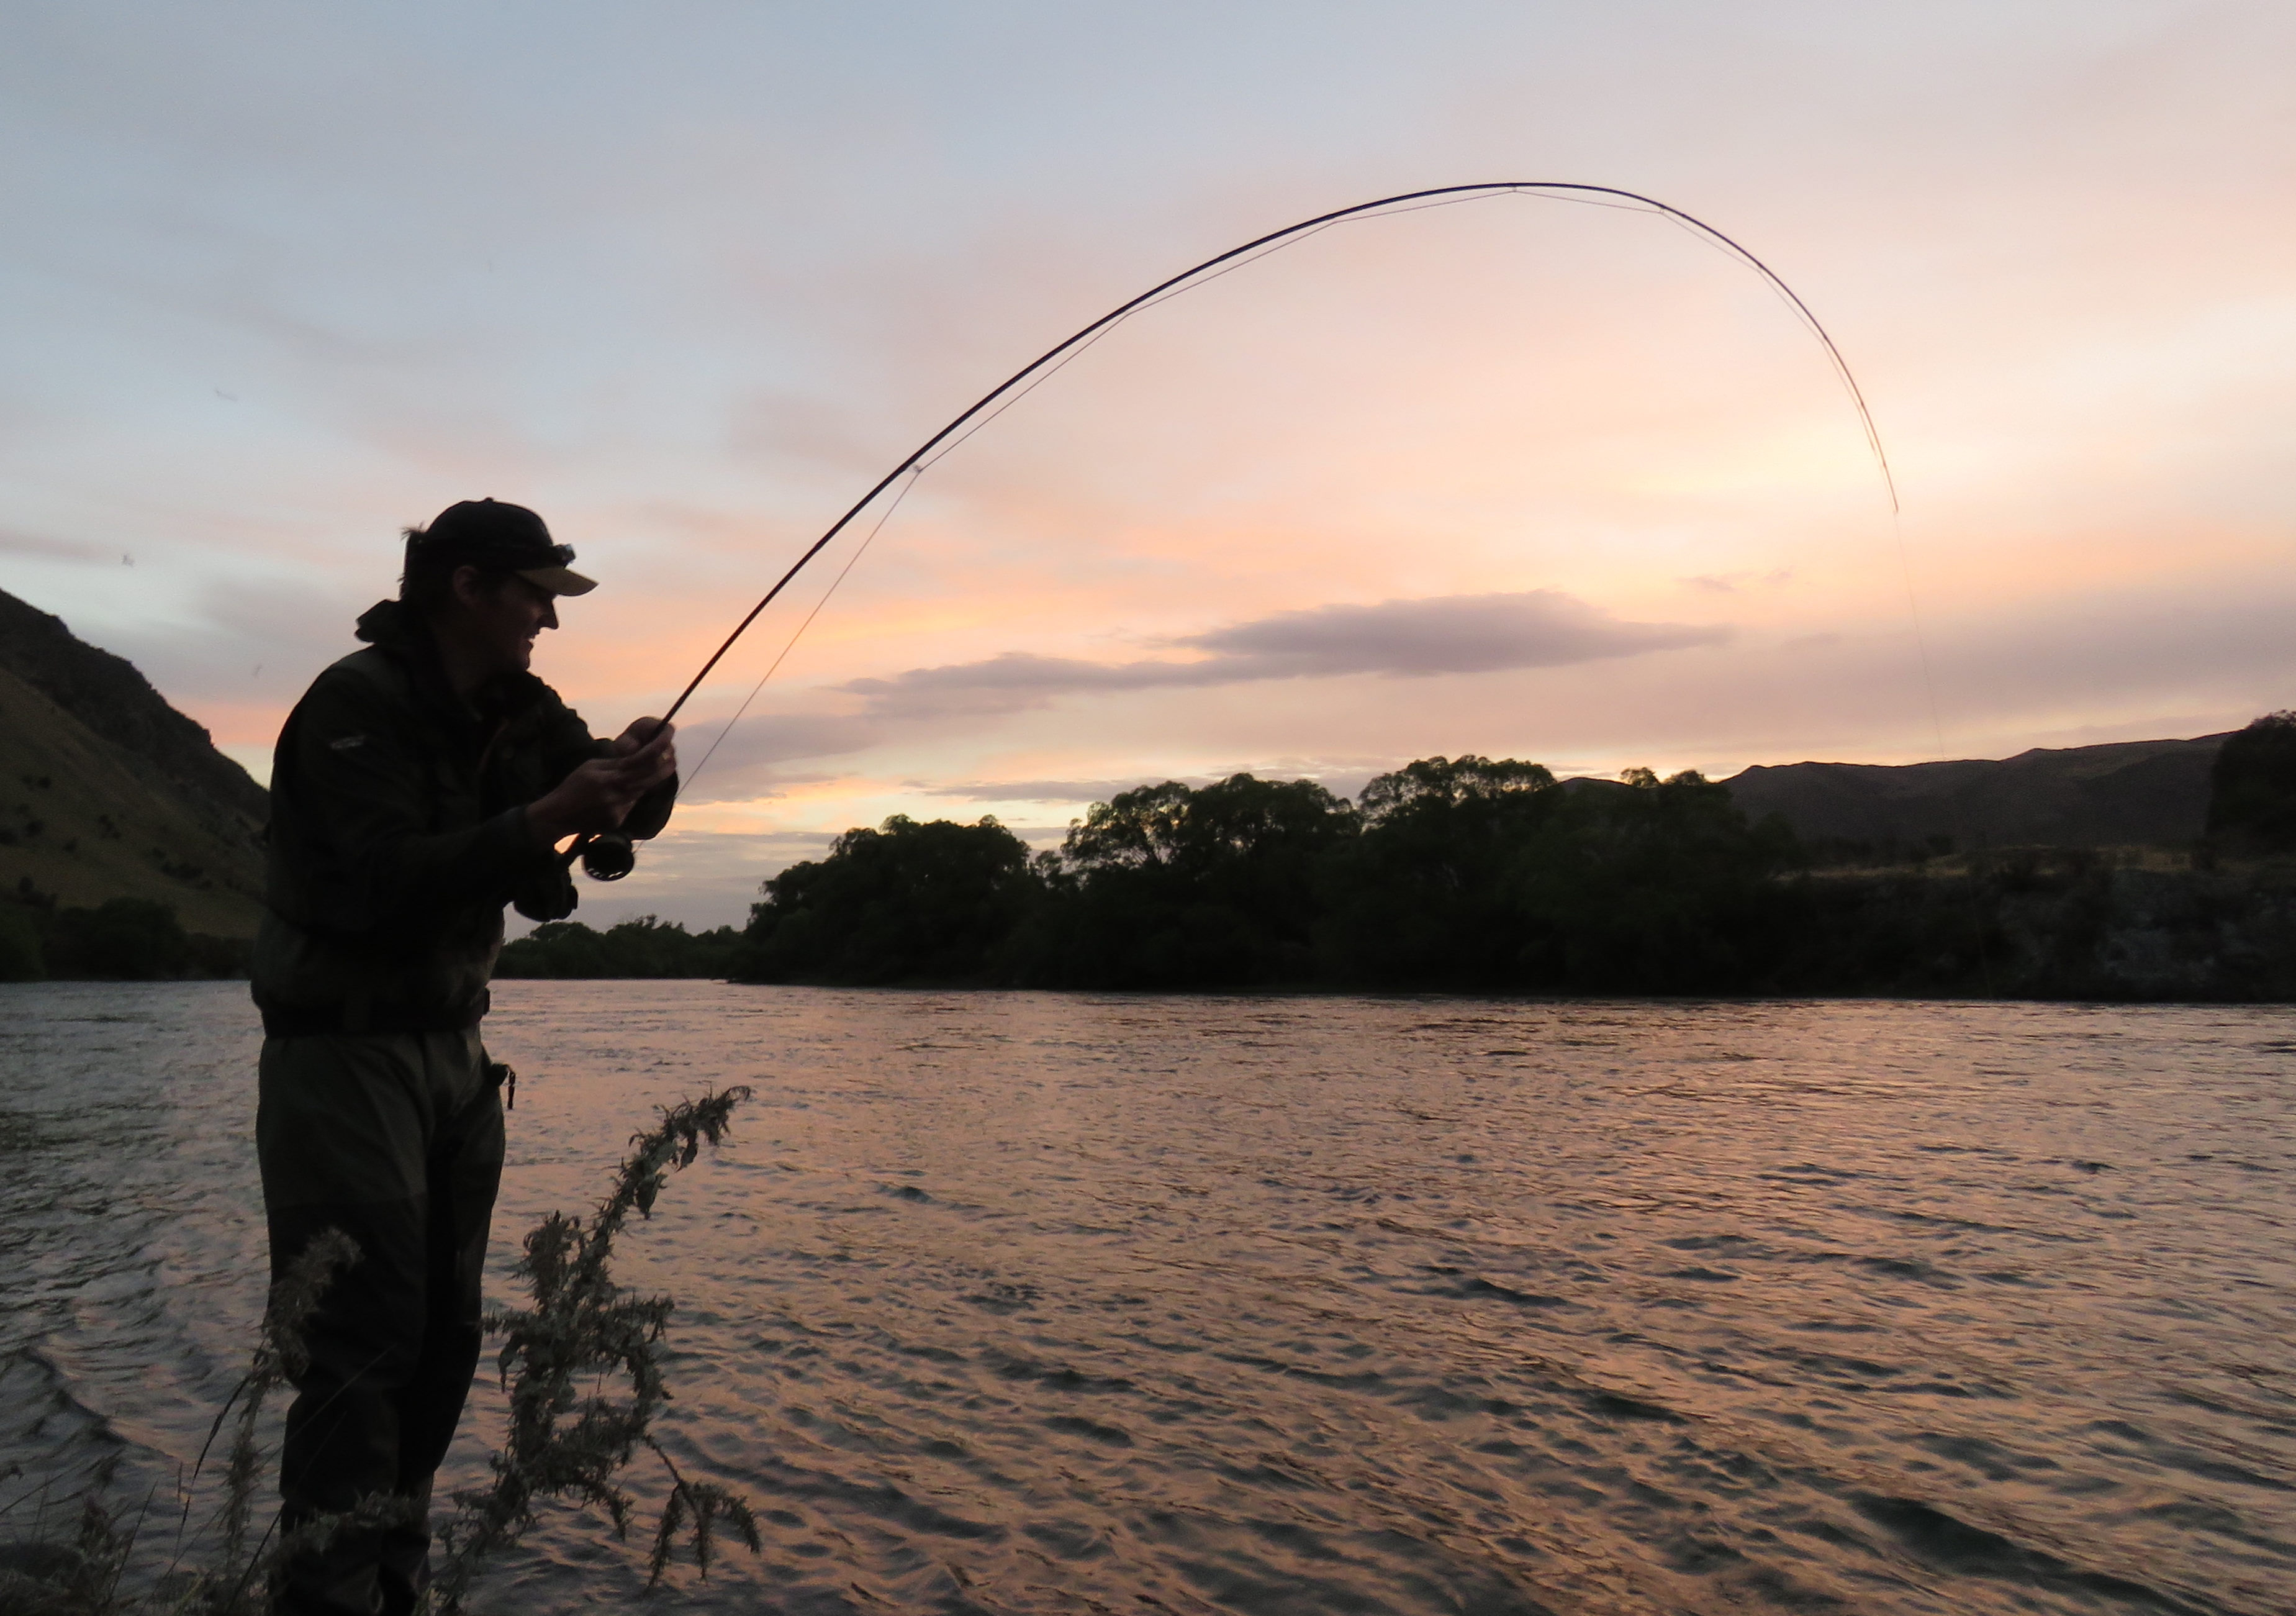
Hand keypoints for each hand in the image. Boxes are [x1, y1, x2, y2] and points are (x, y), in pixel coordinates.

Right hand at [527, 722, 676, 846]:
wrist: (558, 815)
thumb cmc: (574, 786)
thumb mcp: (591, 767)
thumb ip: (616, 763)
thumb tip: (641, 756)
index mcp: (607, 775)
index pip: (641, 758)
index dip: (659, 745)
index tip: (669, 733)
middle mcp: (615, 792)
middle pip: (651, 776)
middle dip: (666, 764)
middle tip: (672, 756)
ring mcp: (617, 808)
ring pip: (643, 790)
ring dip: (645, 781)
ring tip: (630, 777)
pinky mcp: (617, 820)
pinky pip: (632, 804)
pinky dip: (630, 797)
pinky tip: (614, 797)